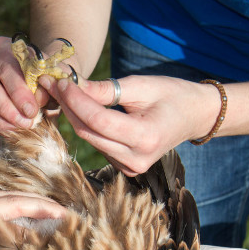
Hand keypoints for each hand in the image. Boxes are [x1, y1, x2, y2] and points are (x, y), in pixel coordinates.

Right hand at [0, 36, 51, 130]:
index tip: (31, 111)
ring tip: (20, 128)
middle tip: (26, 122)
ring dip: (0, 118)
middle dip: (6, 106)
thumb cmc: (44, 74)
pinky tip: (11, 130)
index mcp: (5, 47)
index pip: (7, 68)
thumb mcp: (50, 75)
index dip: (18, 91)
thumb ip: (47, 83)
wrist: (36, 76)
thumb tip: (39, 98)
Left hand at [0, 173, 67, 249]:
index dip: (32, 231)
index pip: (7, 225)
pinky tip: (5, 203)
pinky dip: (3, 198)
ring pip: (1, 195)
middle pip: (13, 201)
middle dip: (41, 206)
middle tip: (66, 212)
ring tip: (46, 207)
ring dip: (26, 200)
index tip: (56, 235)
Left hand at [39, 75, 219, 174]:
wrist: (195, 116)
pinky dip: (88, 126)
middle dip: (69, 107)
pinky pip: (99, 145)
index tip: (61, 81)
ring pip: (91, 139)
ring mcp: (131, 167)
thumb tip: (73, 85)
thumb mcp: (141, 86)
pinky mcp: (126, 168)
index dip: (75, 100)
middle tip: (53, 84)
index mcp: (145, 138)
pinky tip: (81, 109)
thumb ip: (107, 89)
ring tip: (64, 92)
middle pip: (89, 132)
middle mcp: (136, 159)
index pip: (98, 120)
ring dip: (75, 116)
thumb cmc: (172, 95)